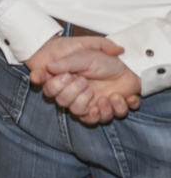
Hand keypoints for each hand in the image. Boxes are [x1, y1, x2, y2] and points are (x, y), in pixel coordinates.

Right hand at [26, 36, 140, 123]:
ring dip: (95, 107)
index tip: (68, 76)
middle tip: (87, 83)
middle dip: (75, 94)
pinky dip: (116, 109)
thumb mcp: (83, 57)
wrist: (130, 67)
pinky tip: (120, 97)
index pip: (50, 91)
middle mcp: (75, 95)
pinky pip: (104, 119)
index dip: (56, 86)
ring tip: (108, 97)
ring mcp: (90, 104)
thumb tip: (48, 67)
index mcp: (66, 81)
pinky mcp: (106, 111)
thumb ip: (65, 63)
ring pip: (83, 117)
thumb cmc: (104, 60)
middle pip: (65, 104)